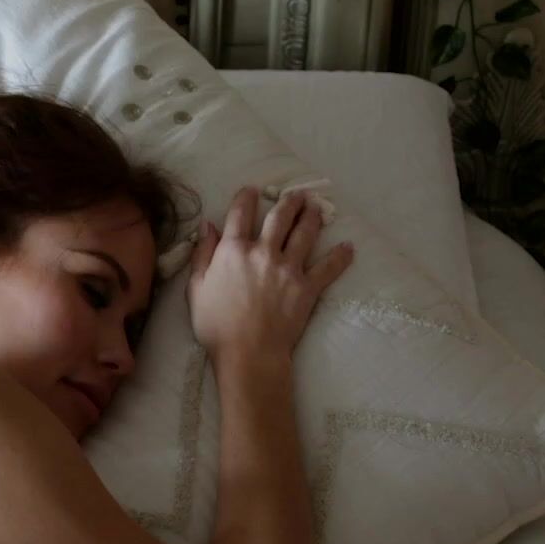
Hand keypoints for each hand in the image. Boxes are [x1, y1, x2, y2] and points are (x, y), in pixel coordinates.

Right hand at [186, 187, 352, 373]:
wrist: (247, 353)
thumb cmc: (216, 325)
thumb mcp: (196, 288)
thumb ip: (202, 254)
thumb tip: (208, 226)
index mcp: (233, 251)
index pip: (240, 213)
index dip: (246, 197)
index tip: (252, 190)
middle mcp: (263, 252)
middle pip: (279, 218)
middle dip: (289, 201)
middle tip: (297, 194)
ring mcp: (288, 269)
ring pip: (304, 234)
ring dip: (312, 217)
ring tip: (317, 207)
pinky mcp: (307, 288)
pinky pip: (328, 268)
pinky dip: (340, 257)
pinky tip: (348, 248)